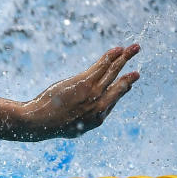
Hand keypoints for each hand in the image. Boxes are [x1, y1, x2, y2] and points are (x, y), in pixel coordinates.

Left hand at [19, 44, 140, 139]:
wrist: (39, 123)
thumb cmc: (51, 125)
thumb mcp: (73, 128)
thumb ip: (84, 121)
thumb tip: (89, 119)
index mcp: (97, 119)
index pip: (112, 102)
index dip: (120, 91)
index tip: (128, 84)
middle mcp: (100, 106)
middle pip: (119, 88)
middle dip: (130, 78)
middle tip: (138, 73)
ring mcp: (93, 93)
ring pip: (112, 72)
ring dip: (125, 59)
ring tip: (135, 49)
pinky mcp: (84, 83)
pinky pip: (101, 66)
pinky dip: (110, 57)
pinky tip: (117, 50)